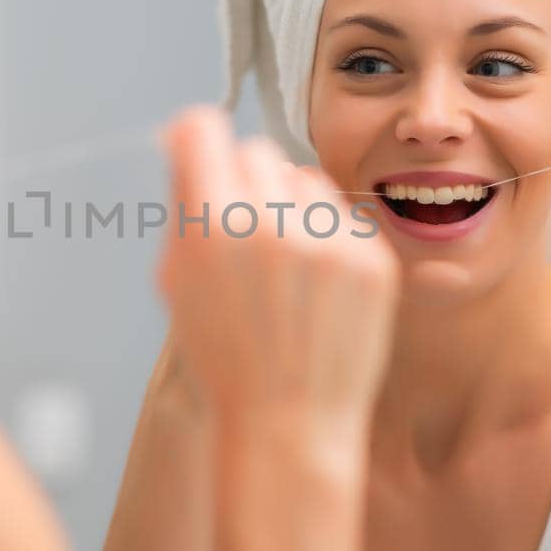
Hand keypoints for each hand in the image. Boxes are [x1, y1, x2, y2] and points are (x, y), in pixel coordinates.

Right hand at [156, 106, 399, 440]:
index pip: (202, 127)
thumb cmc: (224, 358)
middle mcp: (270, 223)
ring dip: (290, 206)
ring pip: (304, 179)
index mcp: (209, 227)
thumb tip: (184, 141)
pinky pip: (343, 215)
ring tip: (283, 266)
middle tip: (241, 231)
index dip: (194, 138)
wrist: (289, 423)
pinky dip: (327, 239)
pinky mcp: (373, 259)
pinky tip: (314, 287)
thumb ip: (183, 207)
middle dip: (244, 182)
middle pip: (256, 150)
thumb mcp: (177, 283)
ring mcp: (328, 240)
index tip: (196, 152)